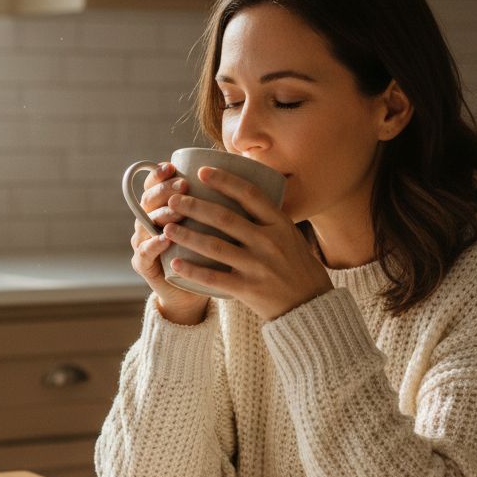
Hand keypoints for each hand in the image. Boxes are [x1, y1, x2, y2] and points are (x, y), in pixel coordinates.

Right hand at [129, 162, 210, 324]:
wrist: (196, 293)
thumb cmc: (212, 256)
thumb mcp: (220, 228)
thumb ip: (226, 204)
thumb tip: (255, 173)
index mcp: (164, 207)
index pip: (156, 184)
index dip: (160, 174)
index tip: (174, 166)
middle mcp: (150, 222)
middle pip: (148, 199)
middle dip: (164, 190)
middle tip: (183, 186)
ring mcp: (144, 242)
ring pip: (146, 223)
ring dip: (161, 214)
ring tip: (177, 211)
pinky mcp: (144, 265)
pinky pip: (144, 253)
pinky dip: (153, 245)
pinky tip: (164, 240)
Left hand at [163, 165, 331, 320]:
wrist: (310, 305)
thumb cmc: (296, 266)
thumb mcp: (289, 235)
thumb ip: (267, 218)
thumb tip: (241, 192)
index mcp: (280, 224)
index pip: (250, 194)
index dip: (224, 180)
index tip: (202, 171)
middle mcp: (269, 242)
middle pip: (225, 218)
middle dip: (194, 206)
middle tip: (173, 199)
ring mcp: (258, 266)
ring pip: (214, 246)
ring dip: (187, 235)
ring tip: (167, 227)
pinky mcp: (248, 289)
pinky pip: (214, 278)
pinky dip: (193, 270)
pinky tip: (175, 263)